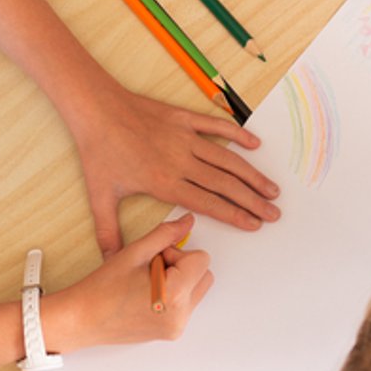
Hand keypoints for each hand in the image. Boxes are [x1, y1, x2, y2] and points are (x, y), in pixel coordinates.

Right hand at [48, 216, 214, 351]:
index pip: (202, 260)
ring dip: (179, 280)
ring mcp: (177, 327)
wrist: (81, 319)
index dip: (178, 253)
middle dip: (183, 266)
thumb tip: (187, 221)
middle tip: (151, 269)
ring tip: (147, 283)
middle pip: (204, 275)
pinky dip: (174, 295)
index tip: (155, 258)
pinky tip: (147, 295)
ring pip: (196, 290)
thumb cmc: (101, 290)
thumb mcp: (135, 253)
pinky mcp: (171, 332)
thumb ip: (165, 234)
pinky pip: (186, 305)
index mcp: (175, 296)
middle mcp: (180, 316)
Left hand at [72, 88, 279, 254]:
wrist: (96, 109)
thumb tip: (110, 261)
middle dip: (253, 201)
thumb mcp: (100, 197)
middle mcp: (181, 161)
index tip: (255, 224)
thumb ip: (108, 233)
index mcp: (165, 182)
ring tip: (272, 188)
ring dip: (252, 174)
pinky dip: (237, 135)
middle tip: (274, 212)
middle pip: (226, 185)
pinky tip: (255, 144)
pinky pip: (216, 126)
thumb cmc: (99, 153)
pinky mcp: (183, 118)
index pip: (209, 204)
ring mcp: (184, 138)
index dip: (235, 215)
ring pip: (227, 159)